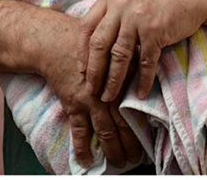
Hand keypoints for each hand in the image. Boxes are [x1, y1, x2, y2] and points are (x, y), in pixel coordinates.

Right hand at [43, 17, 141, 168]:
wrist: (57, 43)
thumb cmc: (90, 45)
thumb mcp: (116, 50)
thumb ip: (133, 64)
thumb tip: (148, 81)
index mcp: (121, 79)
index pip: (137, 109)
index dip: (144, 127)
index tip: (149, 140)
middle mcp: (108, 92)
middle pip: (124, 124)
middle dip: (131, 144)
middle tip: (137, 158)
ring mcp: (90, 100)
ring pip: (105, 131)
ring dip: (112, 150)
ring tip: (120, 163)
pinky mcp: (73, 105)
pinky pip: (79, 131)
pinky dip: (83, 148)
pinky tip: (87, 161)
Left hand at [77, 0, 206, 102]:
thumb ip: (113, 14)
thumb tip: (96, 45)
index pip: (86, 27)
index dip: (81, 51)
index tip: (81, 69)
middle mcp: (121, 5)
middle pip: (99, 44)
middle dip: (94, 72)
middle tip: (91, 90)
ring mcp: (138, 18)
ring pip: (119, 56)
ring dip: (113, 80)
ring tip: (109, 96)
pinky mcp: (155, 30)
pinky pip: (145, 61)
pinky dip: (142, 79)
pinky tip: (140, 92)